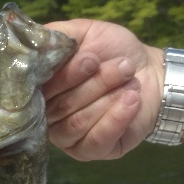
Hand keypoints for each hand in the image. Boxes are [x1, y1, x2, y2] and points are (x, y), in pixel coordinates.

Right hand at [43, 19, 163, 160]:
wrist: (151, 71)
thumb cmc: (113, 51)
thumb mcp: (83, 32)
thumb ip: (55, 36)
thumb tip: (31, 45)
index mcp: (40, 87)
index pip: (36, 89)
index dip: (63, 76)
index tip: (90, 60)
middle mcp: (46, 114)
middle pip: (59, 106)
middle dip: (94, 83)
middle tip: (123, 66)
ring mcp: (66, 136)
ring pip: (77, 123)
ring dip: (108, 98)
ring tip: (131, 81)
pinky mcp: (90, 151)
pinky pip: (96, 140)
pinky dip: (116, 118)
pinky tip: (132, 100)